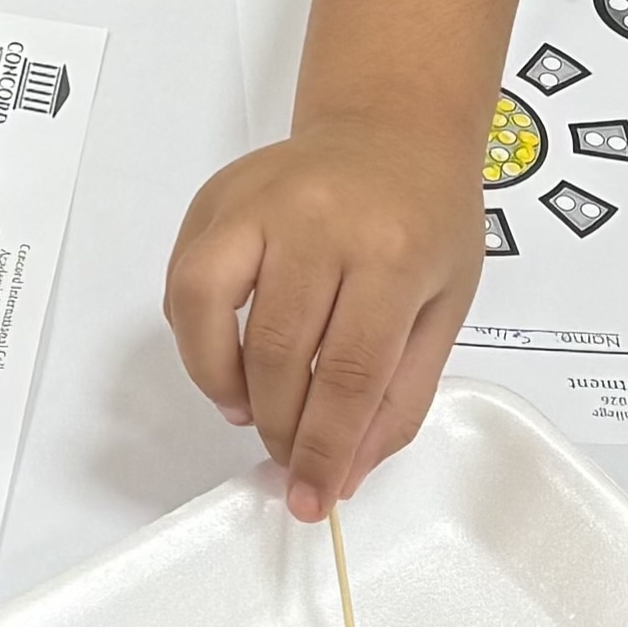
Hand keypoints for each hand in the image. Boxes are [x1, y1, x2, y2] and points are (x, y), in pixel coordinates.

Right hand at [166, 120, 485, 520]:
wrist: (392, 127)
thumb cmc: (427, 218)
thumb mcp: (444, 309)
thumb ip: (397, 399)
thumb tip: (341, 475)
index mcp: (391, 253)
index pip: (347, 375)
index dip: (323, 450)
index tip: (312, 499)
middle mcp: (318, 221)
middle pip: (276, 353)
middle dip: (277, 428)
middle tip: (287, 456)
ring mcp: (257, 202)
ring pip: (207, 312)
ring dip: (222, 384)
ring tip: (250, 408)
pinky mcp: (216, 198)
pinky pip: (184, 282)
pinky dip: (197, 337)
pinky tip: (231, 355)